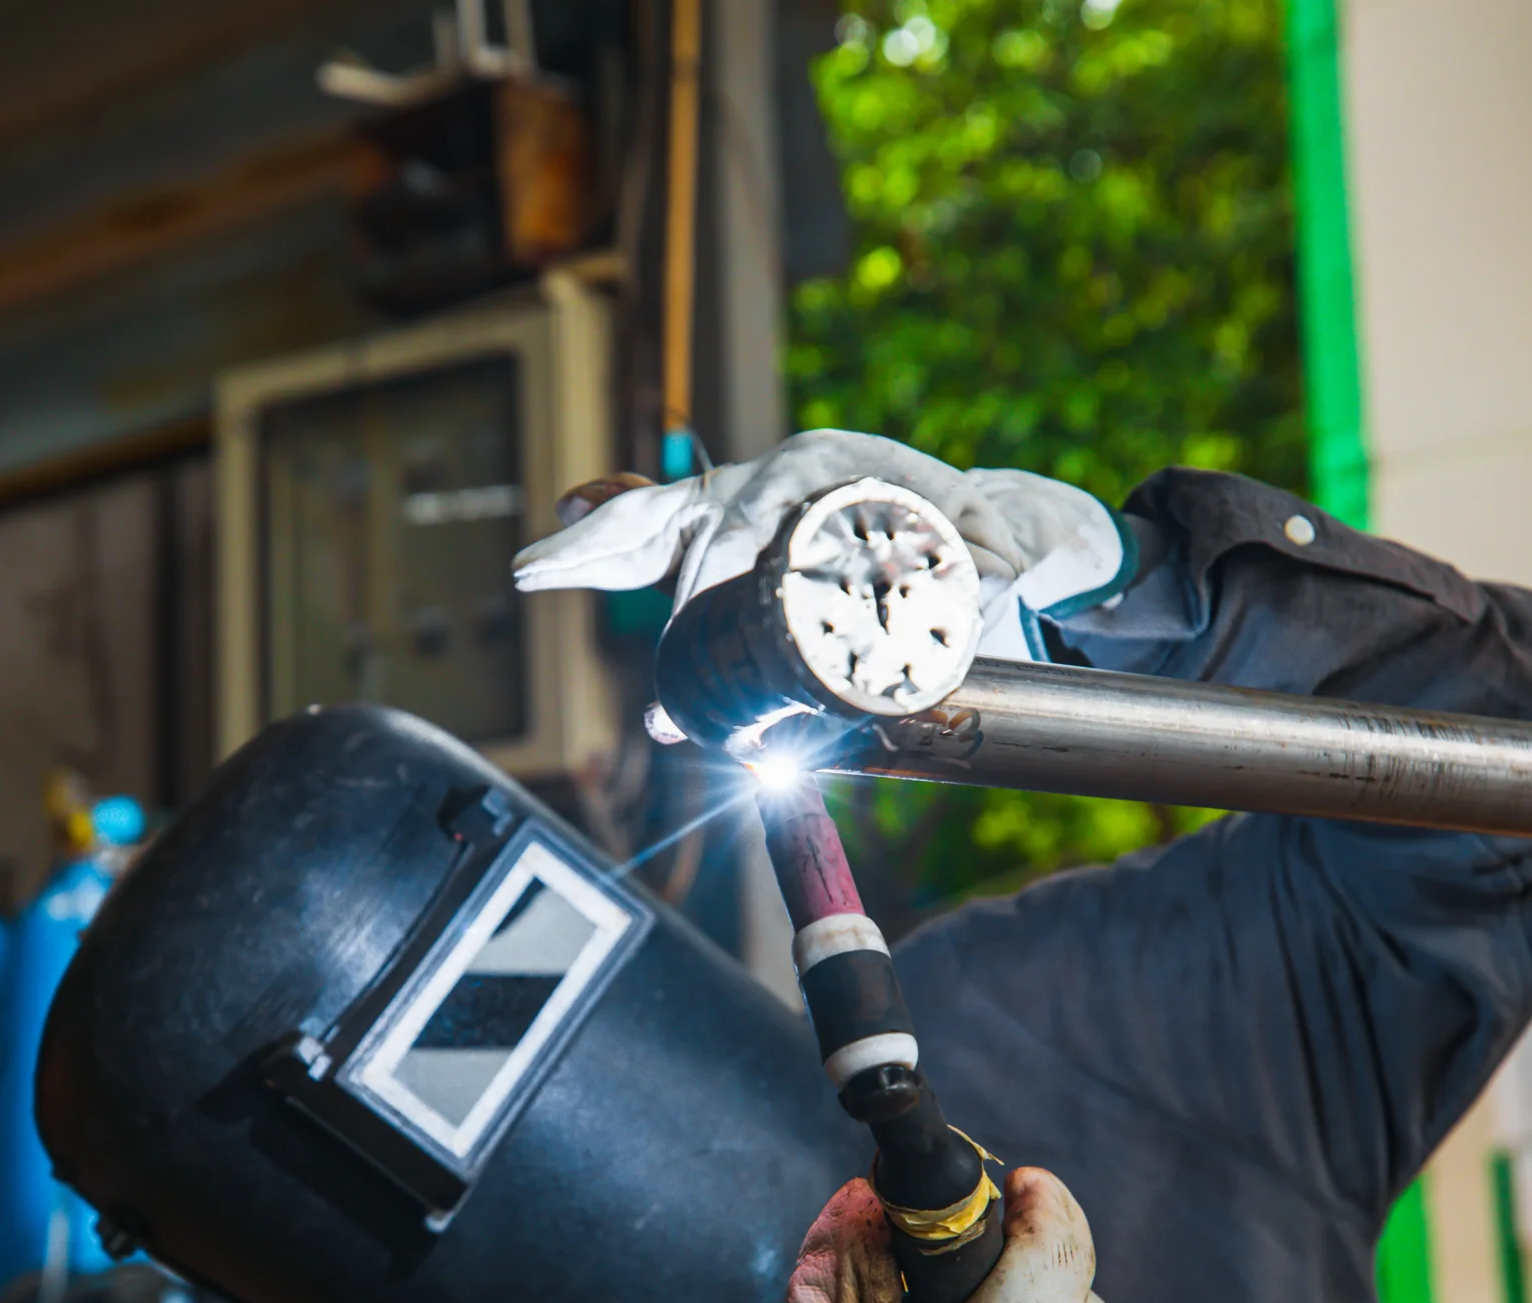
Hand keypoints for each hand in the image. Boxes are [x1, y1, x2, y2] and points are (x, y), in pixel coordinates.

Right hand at [514, 430, 1131, 655]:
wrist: (978, 530)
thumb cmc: (985, 539)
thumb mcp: (1002, 552)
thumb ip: (988, 574)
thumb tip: (968, 595)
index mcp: (832, 466)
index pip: (759, 507)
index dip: (722, 556)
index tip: (696, 605)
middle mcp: (776, 478)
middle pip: (681, 505)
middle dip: (609, 536)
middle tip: (541, 568)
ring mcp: (748, 506)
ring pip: (656, 521)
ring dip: (591, 548)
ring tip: (529, 572)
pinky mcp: (738, 540)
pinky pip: (666, 545)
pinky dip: (612, 555)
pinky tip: (554, 566)